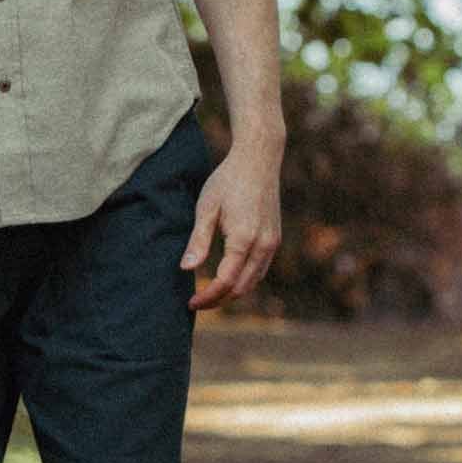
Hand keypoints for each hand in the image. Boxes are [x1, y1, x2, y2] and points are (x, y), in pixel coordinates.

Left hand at [180, 152, 280, 311]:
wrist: (258, 160)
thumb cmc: (227, 180)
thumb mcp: (206, 208)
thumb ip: (198, 240)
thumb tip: (186, 269)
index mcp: (244, 239)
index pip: (225, 281)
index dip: (207, 297)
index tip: (190, 303)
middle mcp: (263, 245)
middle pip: (241, 288)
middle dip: (219, 299)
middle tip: (197, 302)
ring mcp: (272, 243)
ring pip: (254, 282)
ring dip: (232, 292)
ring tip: (210, 294)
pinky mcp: (275, 239)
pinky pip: (261, 270)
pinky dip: (245, 280)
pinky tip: (228, 278)